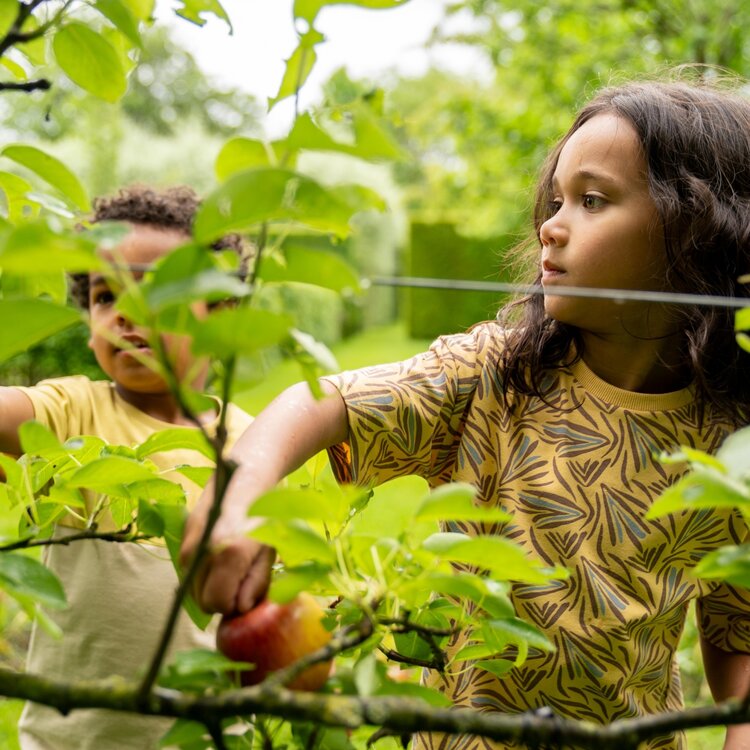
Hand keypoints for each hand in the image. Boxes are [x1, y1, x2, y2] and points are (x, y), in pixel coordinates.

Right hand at [180, 479, 275, 614]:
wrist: (244, 477)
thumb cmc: (265, 516)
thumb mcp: (270, 552)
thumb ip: (256, 584)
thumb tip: (239, 609)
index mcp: (229, 553)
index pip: (216, 604)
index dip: (232, 604)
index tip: (245, 589)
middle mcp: (203, 550)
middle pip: (201, 601)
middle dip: (221, 597)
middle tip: (240, 576)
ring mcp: (189, 542)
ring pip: (192, 588)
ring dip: (210, 585)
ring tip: (230, 563)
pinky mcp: (182, 536)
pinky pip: (188, 572)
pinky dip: (201, 572)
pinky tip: (217, 554)